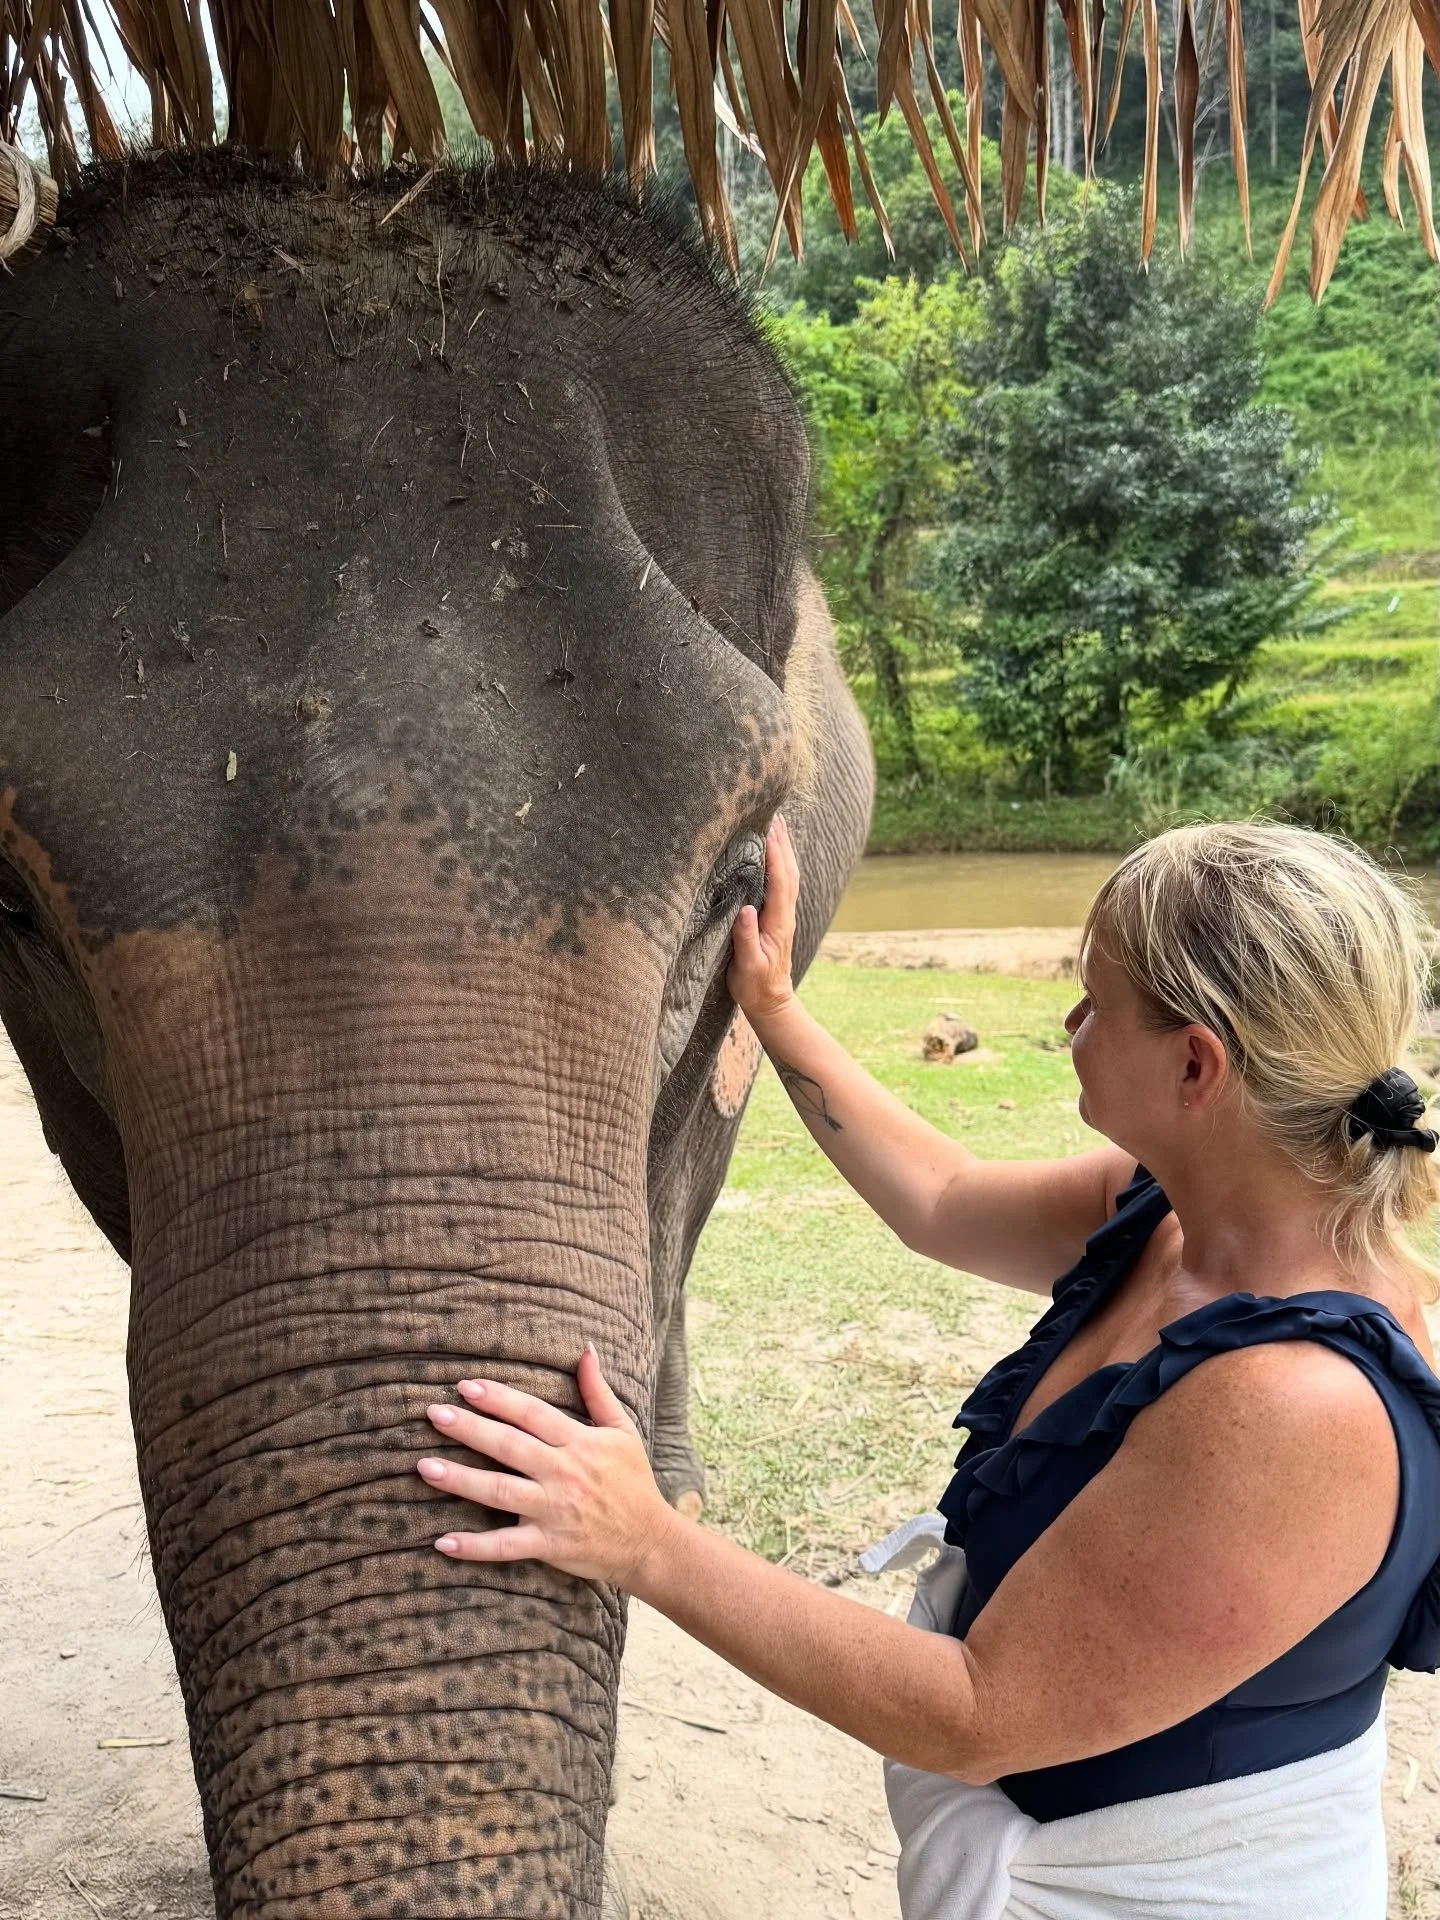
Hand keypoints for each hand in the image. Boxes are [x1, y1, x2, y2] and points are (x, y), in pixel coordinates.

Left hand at [416, 1346, 677, 1589]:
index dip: (499, 1398)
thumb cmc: (633, 1481)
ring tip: (425, 1467)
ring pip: (501, 1492)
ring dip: (461, 1480)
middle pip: (510, 1446)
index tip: (466, 1386)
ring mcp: (554, 1510)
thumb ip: (598, 1391)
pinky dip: (475, 1547)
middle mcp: (564, 1473)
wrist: (650, 1541)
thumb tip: (586, 1349)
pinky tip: (442, 1541)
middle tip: (434, 1414)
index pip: (532, 1413)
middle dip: (470, 1429)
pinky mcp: (549, 1545)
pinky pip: (506, 1546)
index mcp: (580, 1442)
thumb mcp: (622, 1430)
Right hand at [726, 814, 797, 1021]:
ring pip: (788, 875)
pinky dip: (781, 863)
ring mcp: (784, 915)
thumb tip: (746, 909)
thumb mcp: (747, 965)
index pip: (779, 882)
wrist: (771, 1002)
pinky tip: (775, 854)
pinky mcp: (778, 918)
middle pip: (789, 872)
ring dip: (785, 849)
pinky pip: (783, 883)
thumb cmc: (755, 985)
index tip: (769, 830)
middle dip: (783, 843)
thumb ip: (745, 937)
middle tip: (776, 816)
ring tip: (777, 825)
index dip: (775, 855)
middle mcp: (785, 915)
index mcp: (777, 922)